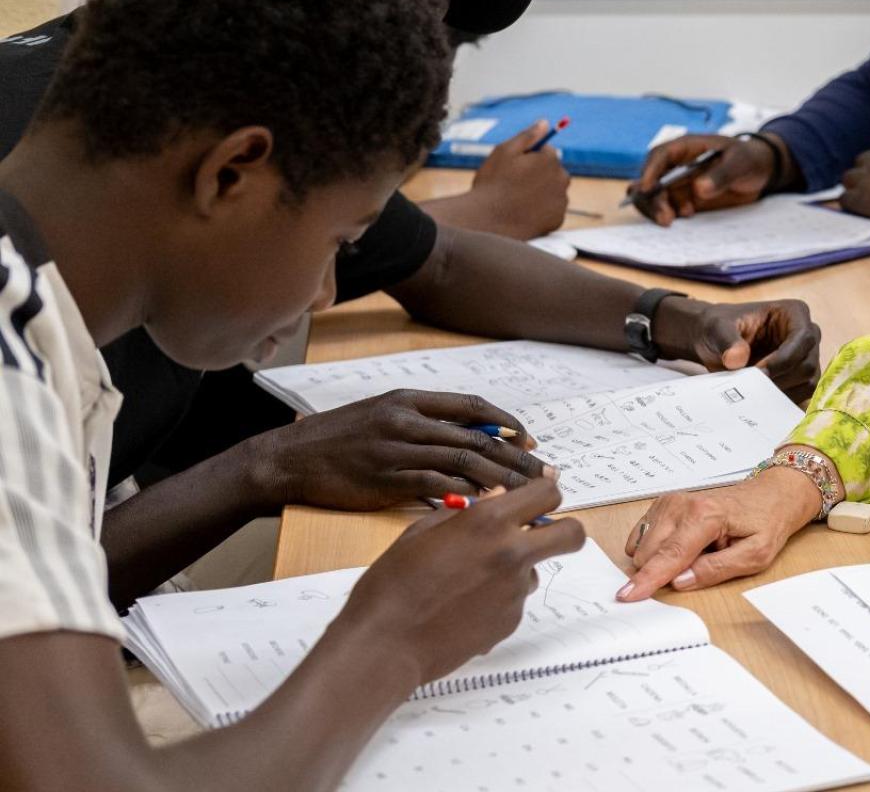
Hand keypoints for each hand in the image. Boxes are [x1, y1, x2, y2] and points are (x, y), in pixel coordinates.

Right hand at [243, 389, 551, 510]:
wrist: (286, 461)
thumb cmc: (335, 442)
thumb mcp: (381, 417)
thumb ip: (423, 424)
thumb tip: (470, 441)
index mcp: (409, 400)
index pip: (473, 405)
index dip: (507, 423)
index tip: (530, 441)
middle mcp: (407, 420)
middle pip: (478, 436)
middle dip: (516, 457)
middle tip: (544, 475)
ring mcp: (397, 449)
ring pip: (465, 461)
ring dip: (502, 479)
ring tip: (527, 496)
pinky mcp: (386, 479)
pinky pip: (437, 485)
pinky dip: (467, 495)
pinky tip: (489, 507)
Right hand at [332, 476, 586, 683]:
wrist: (385, 643)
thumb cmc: (393, 584)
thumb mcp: (423, 532)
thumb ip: (467, 513)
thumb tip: (498, 498)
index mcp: (488, 522)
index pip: (547, 494)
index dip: (547, 494)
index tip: (541, 498)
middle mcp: (511, 553)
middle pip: (572, 534)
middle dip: (565, 530)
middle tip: (543, 535)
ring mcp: (515, 591)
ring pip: (535, 570)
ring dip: (515, 570)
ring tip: (466, 582)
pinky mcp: (512, 621)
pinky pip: (514, 600)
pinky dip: (496, 600)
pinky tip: (460, 607)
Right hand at [464, 120, 572, 238]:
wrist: (488, 221)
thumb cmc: (493, 184)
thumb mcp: (504, 152)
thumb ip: (527, 136)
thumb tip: (545, 123)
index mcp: (550, 159)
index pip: (547, 151)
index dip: (529, 158)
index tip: (516, 167)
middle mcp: (561, 179)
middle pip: (553, 171)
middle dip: (539, 174)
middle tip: (516, 184)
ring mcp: (561, 200)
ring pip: (553, 190)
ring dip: (542, 192)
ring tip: (519, 199)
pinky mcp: (558, 219)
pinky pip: (552, 210)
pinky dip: (542, 210)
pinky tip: (525, 212)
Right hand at [617, 460, 826, 600]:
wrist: (769, 496)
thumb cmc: (765, 523)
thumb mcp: (754, 556)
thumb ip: (716, 570)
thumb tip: (680, 582)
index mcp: (704, 516)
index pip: (670, 556)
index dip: (648, 579)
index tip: (627, 596)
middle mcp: (681, 505)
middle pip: (649, 553)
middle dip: (664, 570)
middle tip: (702, 562)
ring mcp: (669, 503)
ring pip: (642, 547)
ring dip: (662, 559)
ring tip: (697, 551)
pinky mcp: (663, 505)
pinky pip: (642, 537)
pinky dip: (657, 548)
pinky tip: (683, 544)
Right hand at [629, 133, 788, 224]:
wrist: (760, 172)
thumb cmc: (749, 158)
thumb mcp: (740, 162)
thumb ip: (722, 174)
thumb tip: (699, 189)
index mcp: (686, 148)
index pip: (660, 156)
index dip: (649, 171)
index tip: (646, 188)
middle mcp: (677, 165)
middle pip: (651, 180)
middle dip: (652, 199)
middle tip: (665, 218)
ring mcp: (680, 184)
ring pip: (656, 197)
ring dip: (658, 209)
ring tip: (670, 221)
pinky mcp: (686, 200)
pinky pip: (670, 208)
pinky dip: (670, 214)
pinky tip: (688, 216)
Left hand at [652, 296, 821, 399]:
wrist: (714, 342)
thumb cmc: (720, 328)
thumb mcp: (718, 328)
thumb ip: (727, 341)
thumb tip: (737, 359)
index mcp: (793, 313)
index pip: (802, 338)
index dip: (783, 359)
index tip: (759, 372)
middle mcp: (807, 335)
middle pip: (807, 364)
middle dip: (780, 379)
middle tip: (752, 387)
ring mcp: (806, 358)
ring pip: (807, 383)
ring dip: (781, 392)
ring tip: (754, 392)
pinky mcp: (801, 379)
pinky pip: (801, 396)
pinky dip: (781, 400)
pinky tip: (759, 398)